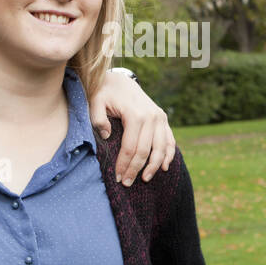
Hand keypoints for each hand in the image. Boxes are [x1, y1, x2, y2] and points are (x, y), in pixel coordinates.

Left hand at [91, 71, 175, 185]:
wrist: (119, 81)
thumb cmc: (105, 93)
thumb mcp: (96, 101)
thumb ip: (97, 118)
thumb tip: (106, 135)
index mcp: (135, 114)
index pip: (130, 147)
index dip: (124, 164)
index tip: (117, 177)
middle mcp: (151, 116)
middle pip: (145, 150)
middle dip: (136, 169)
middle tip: (126, 183)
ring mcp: (160, 118)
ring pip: (161, 148)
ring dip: (154, 166)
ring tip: (145, 179)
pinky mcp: (163, 119)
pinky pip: (170, 140)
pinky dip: (169, 154)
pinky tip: (164, 167)